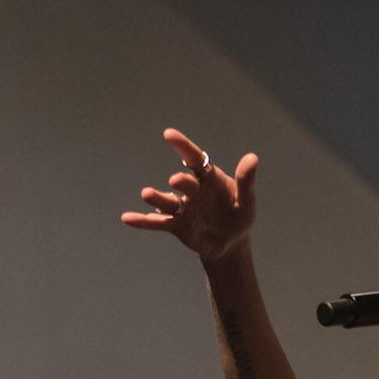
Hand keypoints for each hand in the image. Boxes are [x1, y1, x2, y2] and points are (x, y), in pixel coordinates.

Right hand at [121, 128, 256, 262]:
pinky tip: (126, 218)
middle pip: (184, 183)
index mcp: (208, 178)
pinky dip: (143, 221)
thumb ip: (246, 181)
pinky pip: (158, 223)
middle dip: (181, 182)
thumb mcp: (246, 201)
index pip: (195, 159)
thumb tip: (252, 158)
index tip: (169, 134)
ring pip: (168, 202)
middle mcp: (192, 190)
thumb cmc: (239, 217)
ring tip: (146, 194)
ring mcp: (182, 208)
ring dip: (157, 198)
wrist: (230, 243)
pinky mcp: (176, 226)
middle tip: (176, 181)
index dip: (183, 146)